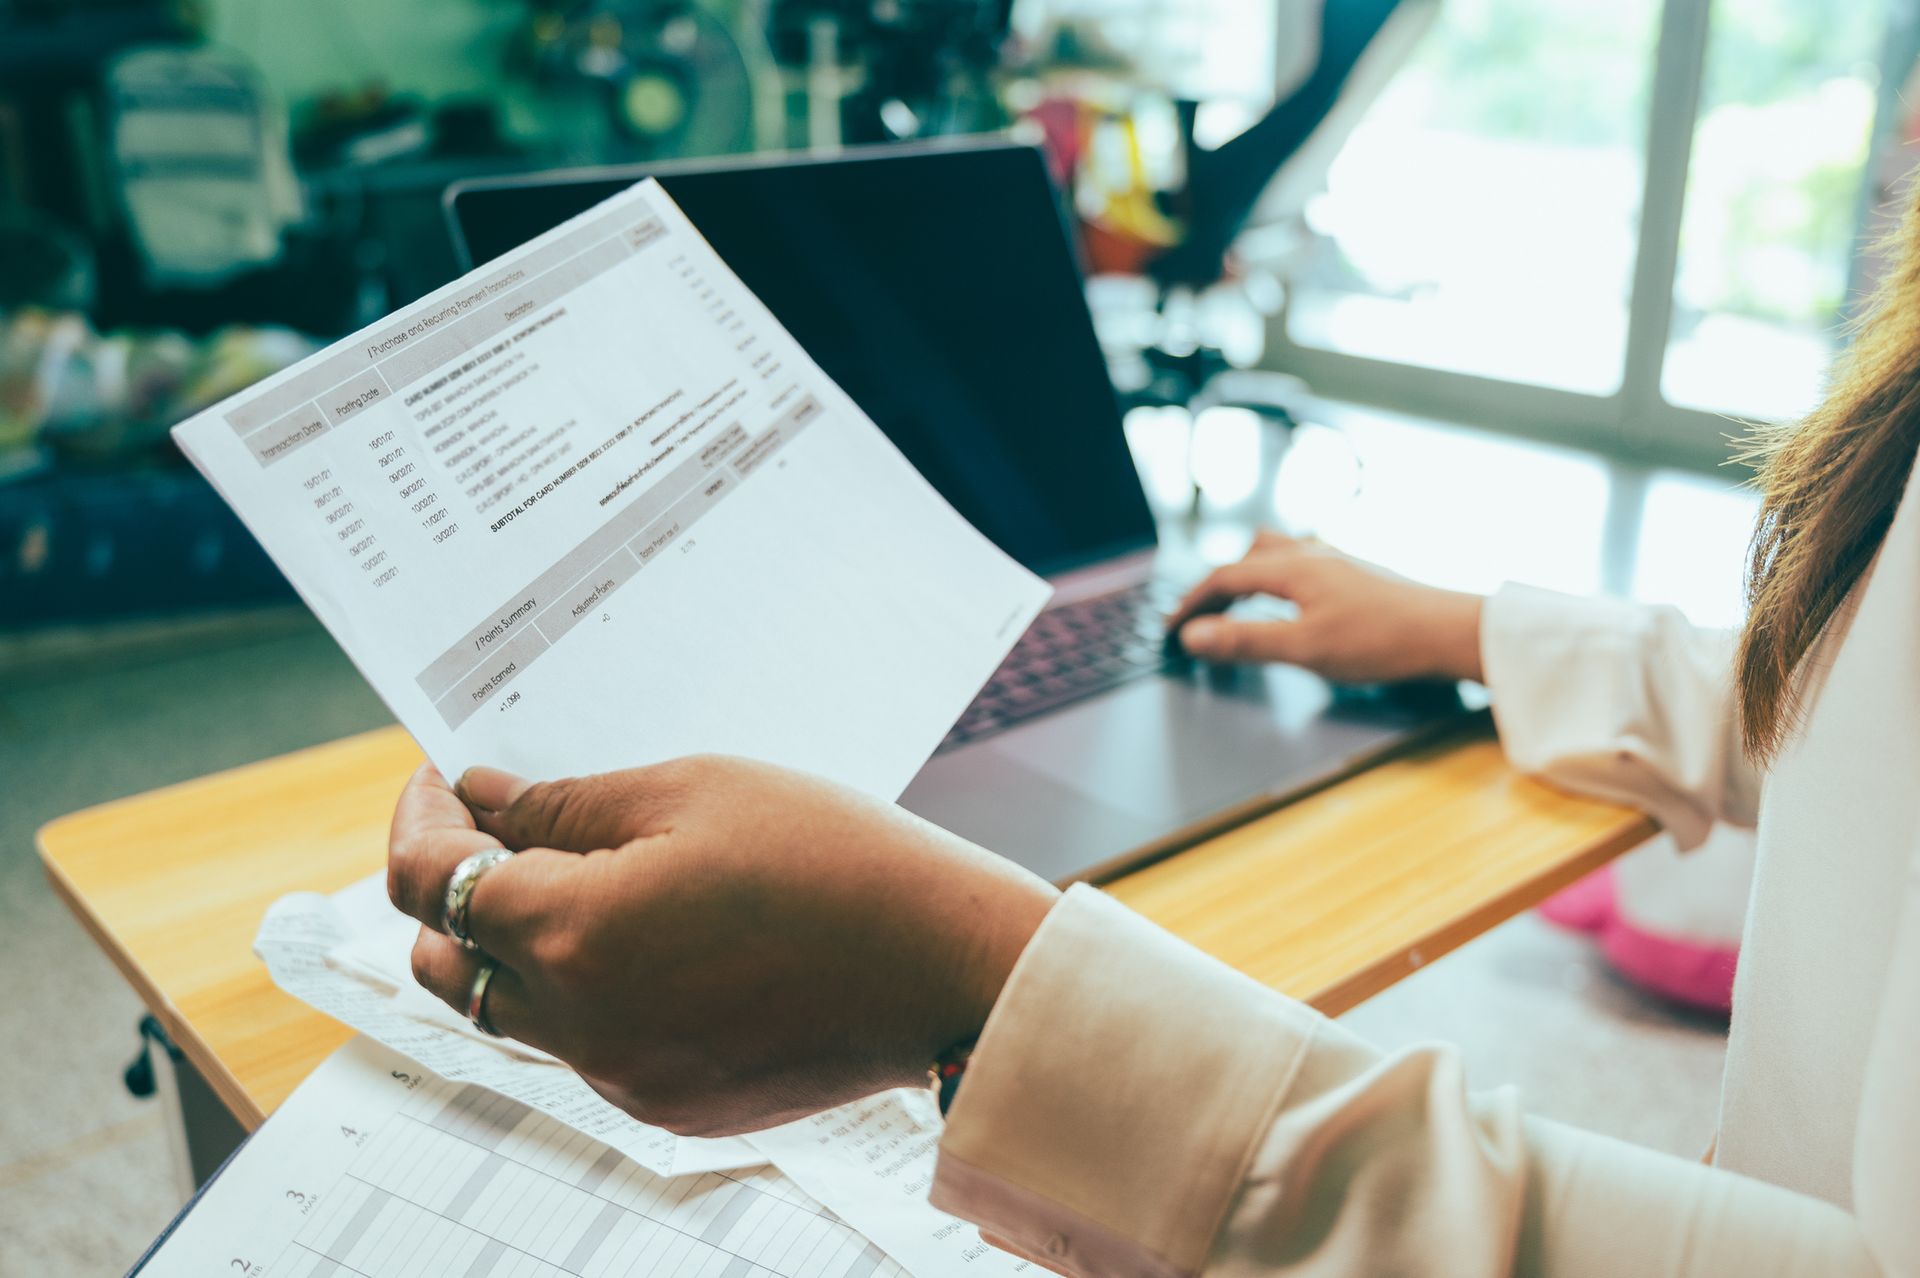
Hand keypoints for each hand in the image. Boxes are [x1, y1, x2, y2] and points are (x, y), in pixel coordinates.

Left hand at [386, 756, 1057, 1135]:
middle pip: (443, 963)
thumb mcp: (690, 791)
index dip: (419, 819)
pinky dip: (585, 990)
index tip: (445, 782)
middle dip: (447, 890)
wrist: (945, 965)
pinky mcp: (669, 1103)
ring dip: (514, 946)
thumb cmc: (832, 859)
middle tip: (499, 828)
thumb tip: (484, 802)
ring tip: (580, 877)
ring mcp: (622, 1077)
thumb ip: (565, 803)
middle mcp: (578, 1024)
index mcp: (570, 934)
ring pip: (512, 1012)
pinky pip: (587, 1046)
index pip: (427, 880)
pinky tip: (652, 938)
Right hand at [1167, 532, 1485, 682]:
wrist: (1449, 632)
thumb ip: (1245, 641)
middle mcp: (1313, 554)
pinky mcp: (1359, 574)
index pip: (1225, 577)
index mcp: (1293, 569)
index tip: (1173, 626)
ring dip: (1250, 575)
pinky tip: (1294, 604)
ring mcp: (1339, 561)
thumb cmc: (1381, 641)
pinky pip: (1304, 565)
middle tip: (1201, 615)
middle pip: (1248, 555)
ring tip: (1240, 604)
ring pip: (1279, 555)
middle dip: (1218, 583)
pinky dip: (1279, 581)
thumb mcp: (1304, 649)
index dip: (1192, 602)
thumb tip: (1194, 635)